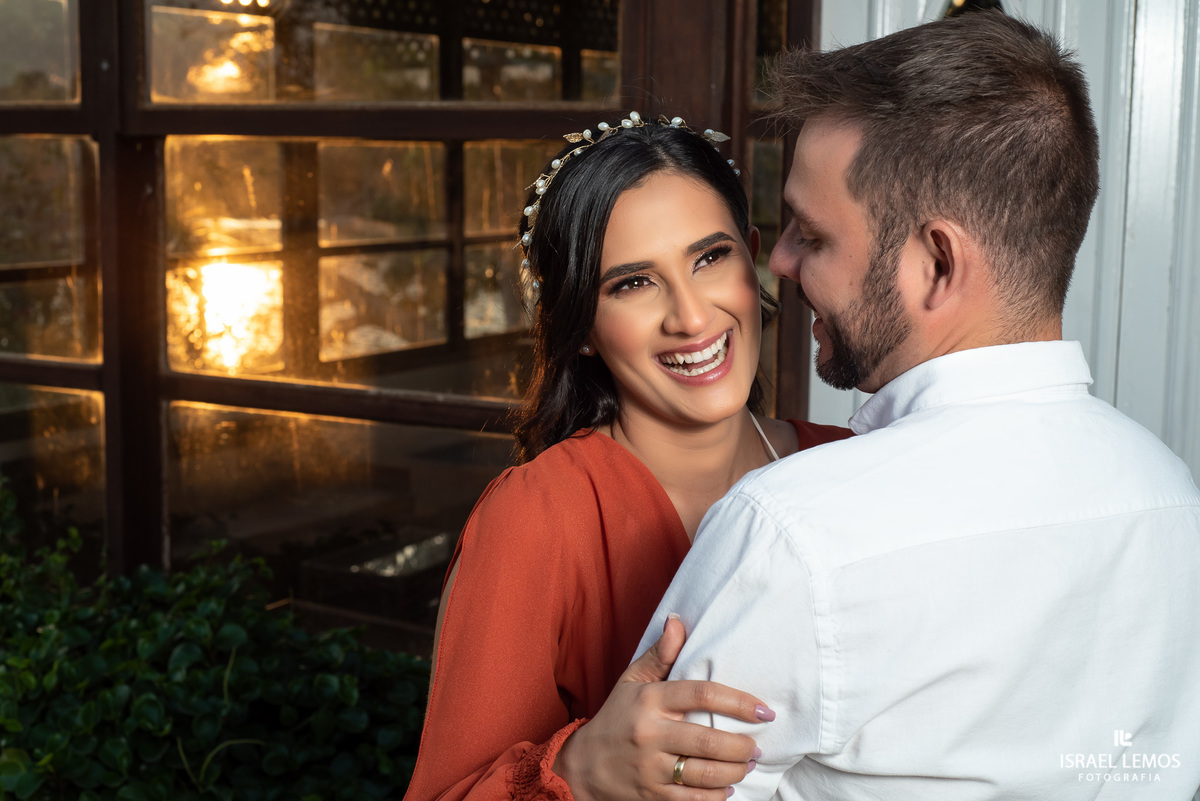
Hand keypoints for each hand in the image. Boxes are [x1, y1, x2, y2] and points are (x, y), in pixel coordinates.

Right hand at [553, 616, 771, 800]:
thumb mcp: (632, 681)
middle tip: (757, 746)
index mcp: (650, 700)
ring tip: (747, 764)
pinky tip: (728, 787)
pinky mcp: (652, 795)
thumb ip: (659, 654)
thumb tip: (677, 621)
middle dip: (742, 746)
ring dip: (735, 771)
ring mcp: (651, 767)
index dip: (738, 701)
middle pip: (709, 740)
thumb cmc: (616, 718)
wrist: (581, 766)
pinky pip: (693, 800)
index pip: (702, 694)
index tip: (764, 710)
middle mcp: (651, 733)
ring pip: (705, 774)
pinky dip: (717, 796)